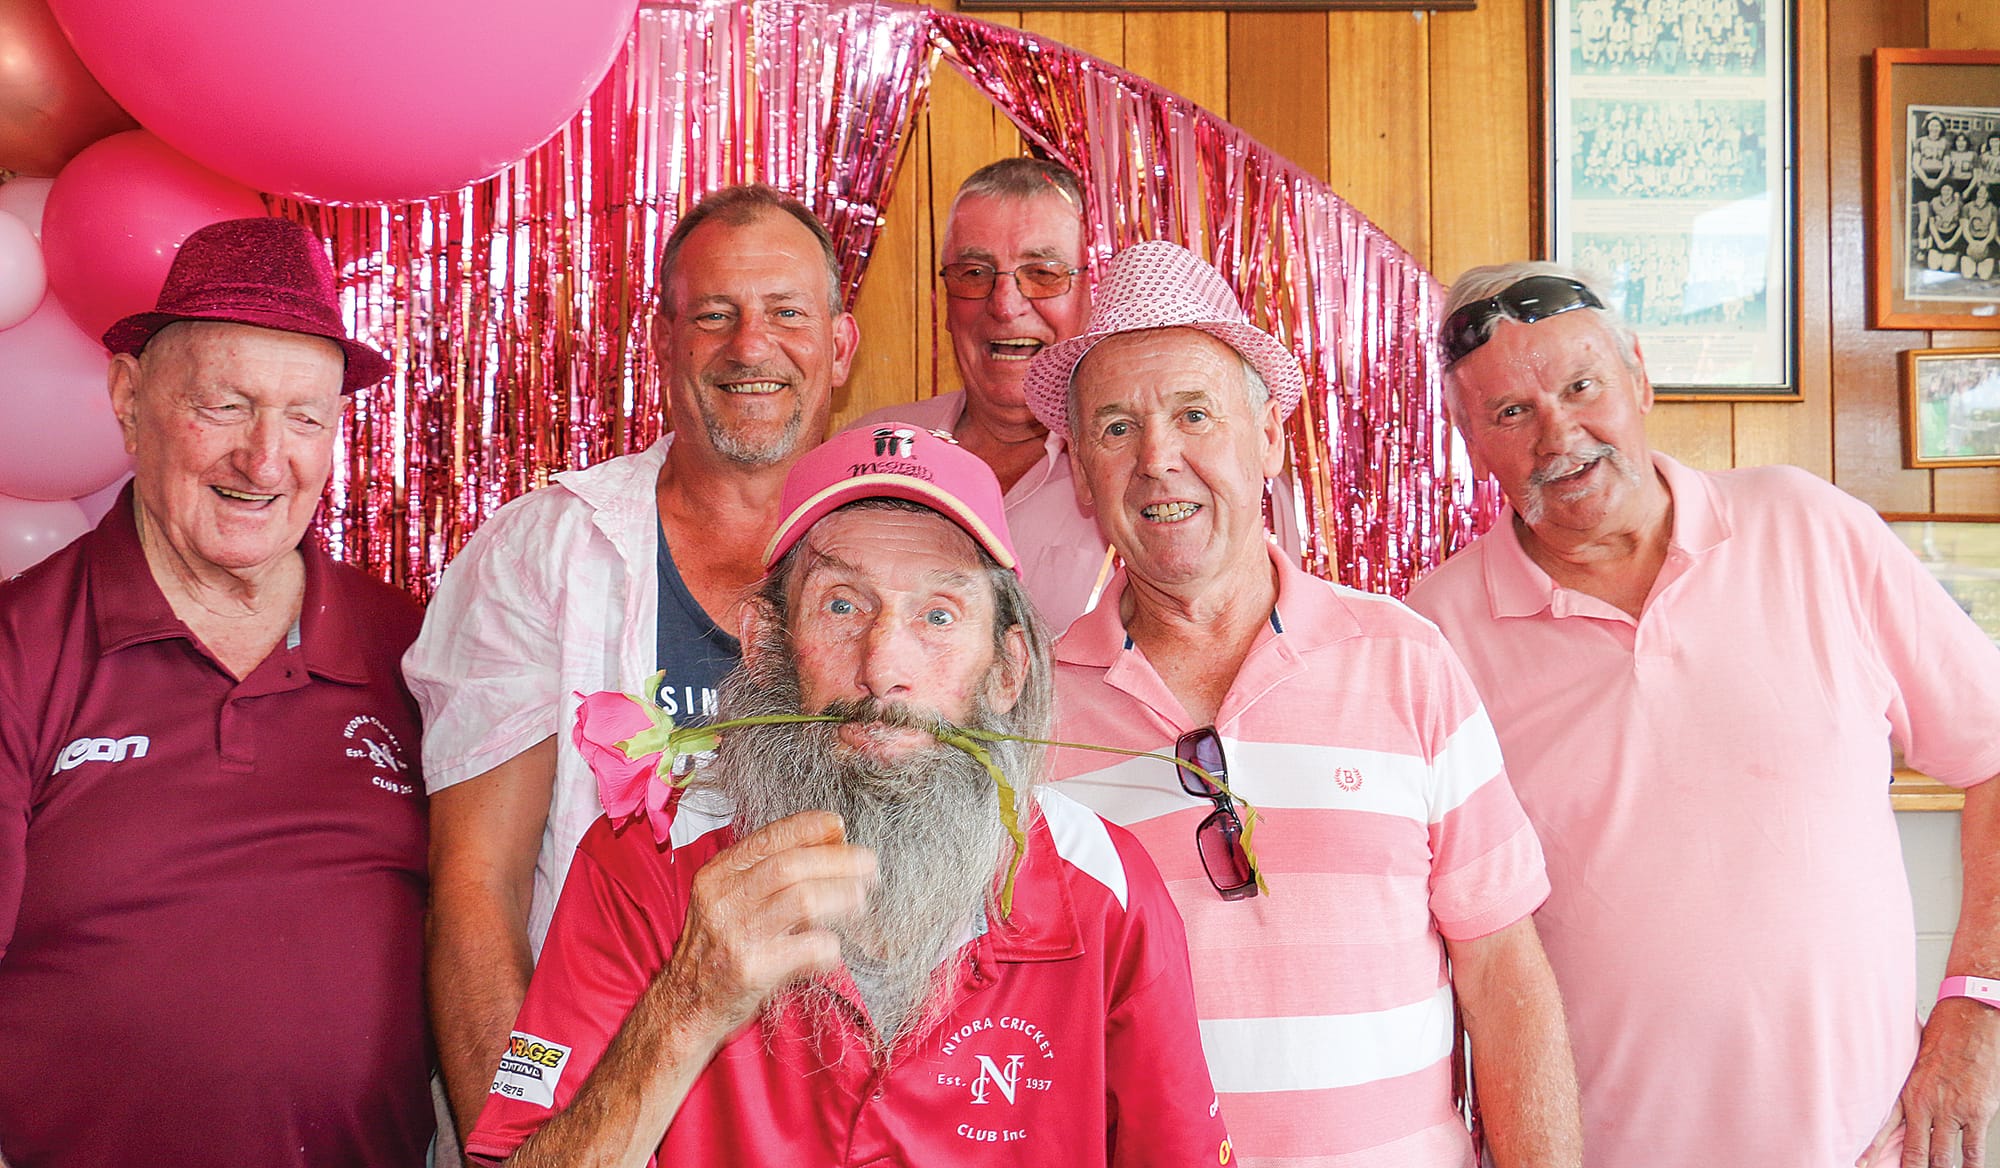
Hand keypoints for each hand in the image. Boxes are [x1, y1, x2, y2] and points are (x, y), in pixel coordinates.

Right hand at [661, 810, 876, 1037]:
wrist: (686, 1005)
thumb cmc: (717, 950)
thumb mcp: (728, 900)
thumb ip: (767, 872)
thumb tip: (829, 840)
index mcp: (717, 875)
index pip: (768, 837)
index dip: (809, 827)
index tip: (839, 825)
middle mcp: (724, 900)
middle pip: (792, 865)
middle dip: (838, 860)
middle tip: (869, 864)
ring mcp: (737, 935)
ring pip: (804, 899)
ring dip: (841, 895)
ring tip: (860, 899)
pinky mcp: (753, 970)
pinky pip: (808, 947)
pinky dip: (830, 944)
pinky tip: (832, 948)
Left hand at [1859, 998, 1999, 1167]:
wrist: (1967, 1023)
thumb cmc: (1940, 1039)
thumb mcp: (1911, 1063)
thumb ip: (1906, 1087)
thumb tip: (1896, 1103)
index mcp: (1906, 1093)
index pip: (1883, 1129)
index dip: (1873, 1151)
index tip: (1862, 1165)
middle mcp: (1926, 1105)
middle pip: (1914, 1150)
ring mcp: (1952, 1111)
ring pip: (1941, 1156)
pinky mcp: (1976, 1113)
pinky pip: (1972, 1150)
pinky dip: (1969, 1167)